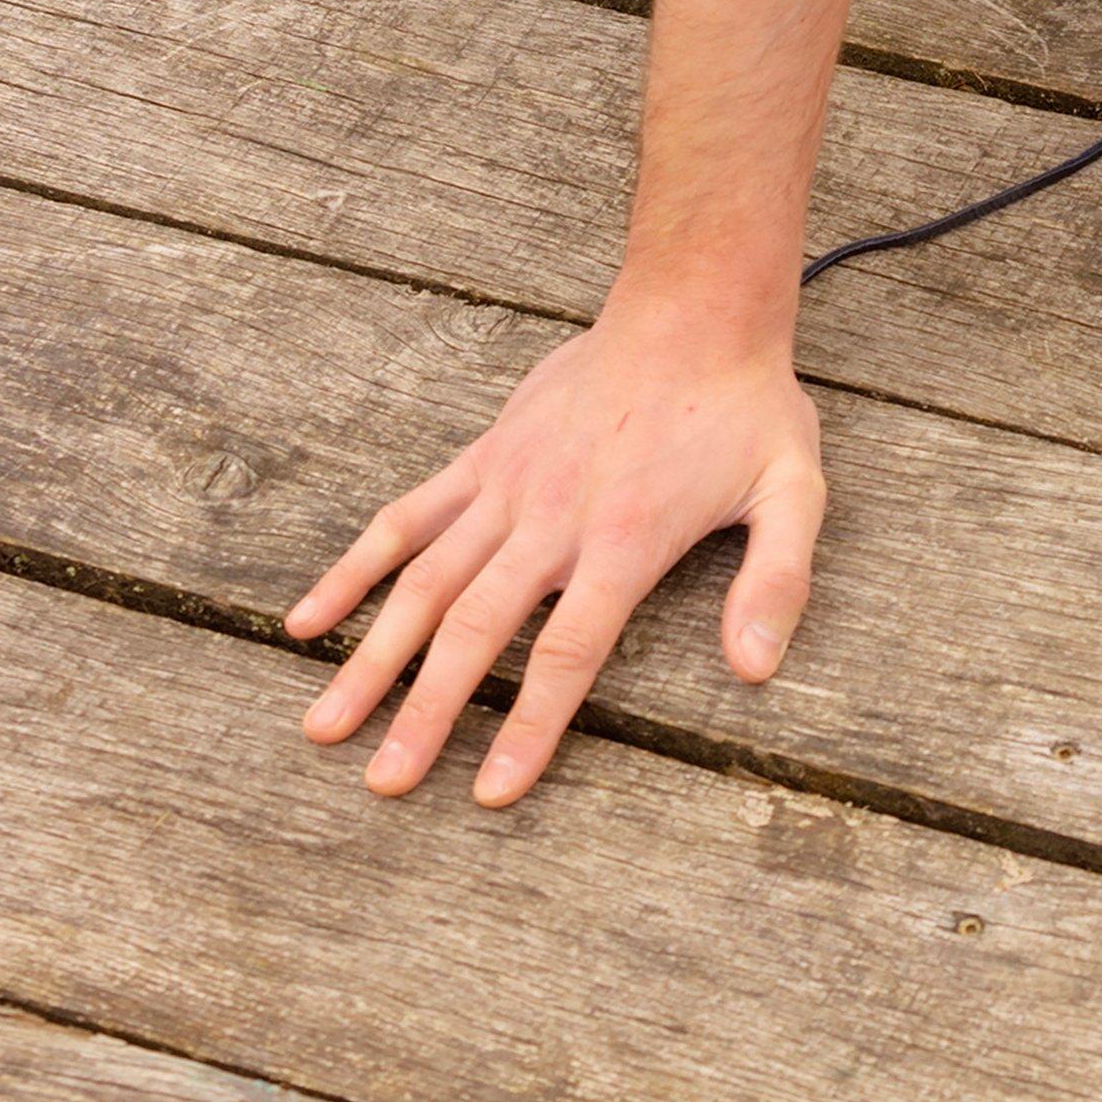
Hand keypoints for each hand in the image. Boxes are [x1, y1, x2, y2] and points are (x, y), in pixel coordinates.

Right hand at [288, 289, 825, 806]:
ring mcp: (509, 484)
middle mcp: (554, 517)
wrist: (694, 306)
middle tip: (382, 785)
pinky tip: (307, 618)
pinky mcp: (485, 456)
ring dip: (373, 655)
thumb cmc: (745, 407)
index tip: (490, 795)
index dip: (530, 725)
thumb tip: (754, 670)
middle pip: (477, 628)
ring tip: (325, 725)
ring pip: (426, 580)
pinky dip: (355, 566)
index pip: (570, 651)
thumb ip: (777, 579)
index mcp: (625, 537)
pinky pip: (408, 516)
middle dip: (427, 711)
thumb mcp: (793, 489)